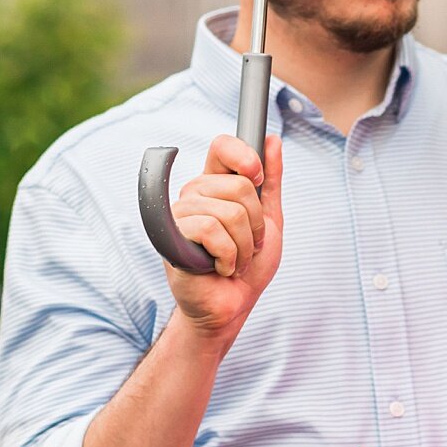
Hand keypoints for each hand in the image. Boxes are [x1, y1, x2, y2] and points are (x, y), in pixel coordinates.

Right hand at [165, 134, 283, 343]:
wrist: (232, 306)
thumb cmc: (247, 266)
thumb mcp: (268, 220)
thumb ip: (270, 181)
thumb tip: (273, 140)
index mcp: (214, 185)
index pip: (222, 146)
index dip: (244, 156)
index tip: (257, 178)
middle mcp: (193, 195)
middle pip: (239, 186)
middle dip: (256, 225)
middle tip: (247, 246)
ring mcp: (179, 216)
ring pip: (230, 213)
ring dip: (244, 246)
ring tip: (234, 261)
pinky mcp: (172, 239)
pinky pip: (212, 231)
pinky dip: (229, 256)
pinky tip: (220, 268)